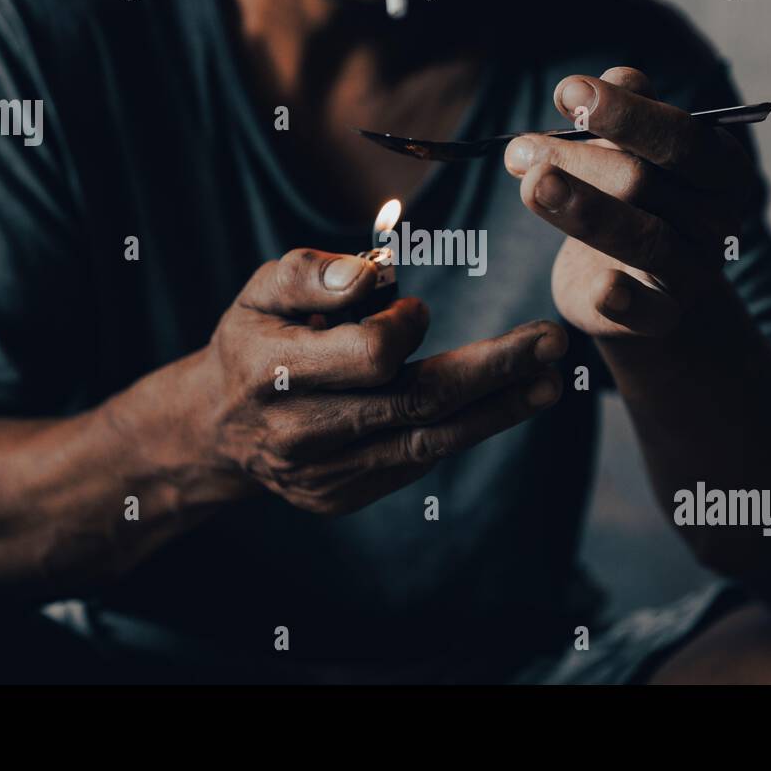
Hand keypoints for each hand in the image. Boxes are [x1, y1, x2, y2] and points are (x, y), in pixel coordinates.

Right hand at [198, 248, 566, 513]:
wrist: (217, 428)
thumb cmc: (254, 340)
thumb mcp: (262, 291)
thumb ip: (312, 275)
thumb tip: (377, 272)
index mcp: (274, 372)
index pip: (371, 353)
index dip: (405, 324)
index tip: (412, 306)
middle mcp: (300, 433)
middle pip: (416, 402)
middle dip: (493, 369)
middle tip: (553, 341)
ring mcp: (323, 475)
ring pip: (427, 441)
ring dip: (497, 410)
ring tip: (550, 383)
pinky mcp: (344, 497)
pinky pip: (415, 462)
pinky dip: (462, 430)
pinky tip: (502, 404)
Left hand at [504, 66, 759, 338]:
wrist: (642, 284)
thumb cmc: (637, 201)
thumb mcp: (632, 151)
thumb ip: (627, 114)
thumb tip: (616, 77)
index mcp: (721, 170)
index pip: (682, 137)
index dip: (625, 113)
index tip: (566, 92)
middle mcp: (717, 220)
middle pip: (648, 183)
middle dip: (579, 161)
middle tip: (520, 149)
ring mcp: (694, 272)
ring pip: (642, 239)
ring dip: (581, 210)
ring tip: (529, 184)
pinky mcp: (662, 318)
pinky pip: (648, 311)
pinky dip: (624, 300)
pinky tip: (602, 287)